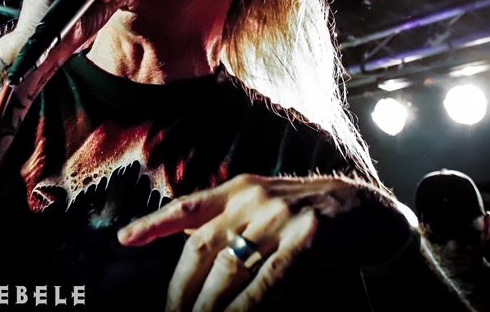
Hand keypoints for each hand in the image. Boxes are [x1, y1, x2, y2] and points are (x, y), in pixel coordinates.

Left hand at [117, 173, 409, 311]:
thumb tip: (189, 244)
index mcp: (237, 190)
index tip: (124, 239)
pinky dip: (248, 306)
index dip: (154, 223)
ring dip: (209, 306)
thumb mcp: (261, 206)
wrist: (364, 209)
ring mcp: (281, 216)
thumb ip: (226, 221)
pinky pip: (270, 279)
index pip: (187, 208)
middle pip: (202, 249)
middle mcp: (253, 199)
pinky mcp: (309, 236)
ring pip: (231, 268)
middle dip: (181, 291)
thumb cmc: (304, 216)